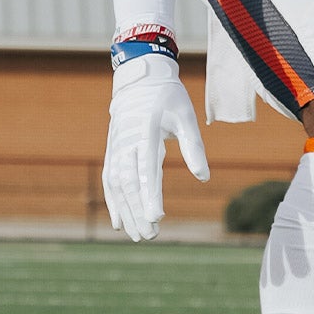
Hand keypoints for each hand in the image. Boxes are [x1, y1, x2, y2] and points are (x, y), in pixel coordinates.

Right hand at [102, 55, 210, 241]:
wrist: (140, 78)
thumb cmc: (168, 98)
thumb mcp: (186, 116)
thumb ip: (193, 146)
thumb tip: (204, 177)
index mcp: (146, 131)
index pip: (147, 168)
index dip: (150, 194)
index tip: (157, 217)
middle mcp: (126, 141)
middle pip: (129, 182)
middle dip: (138, 210)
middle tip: (151, 235)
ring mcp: (116, 147)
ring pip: (117, 184)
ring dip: (126, 211)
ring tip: (137, 235)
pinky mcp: (112, 151)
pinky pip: (110, 180)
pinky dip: (113, 202)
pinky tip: (119, 222)